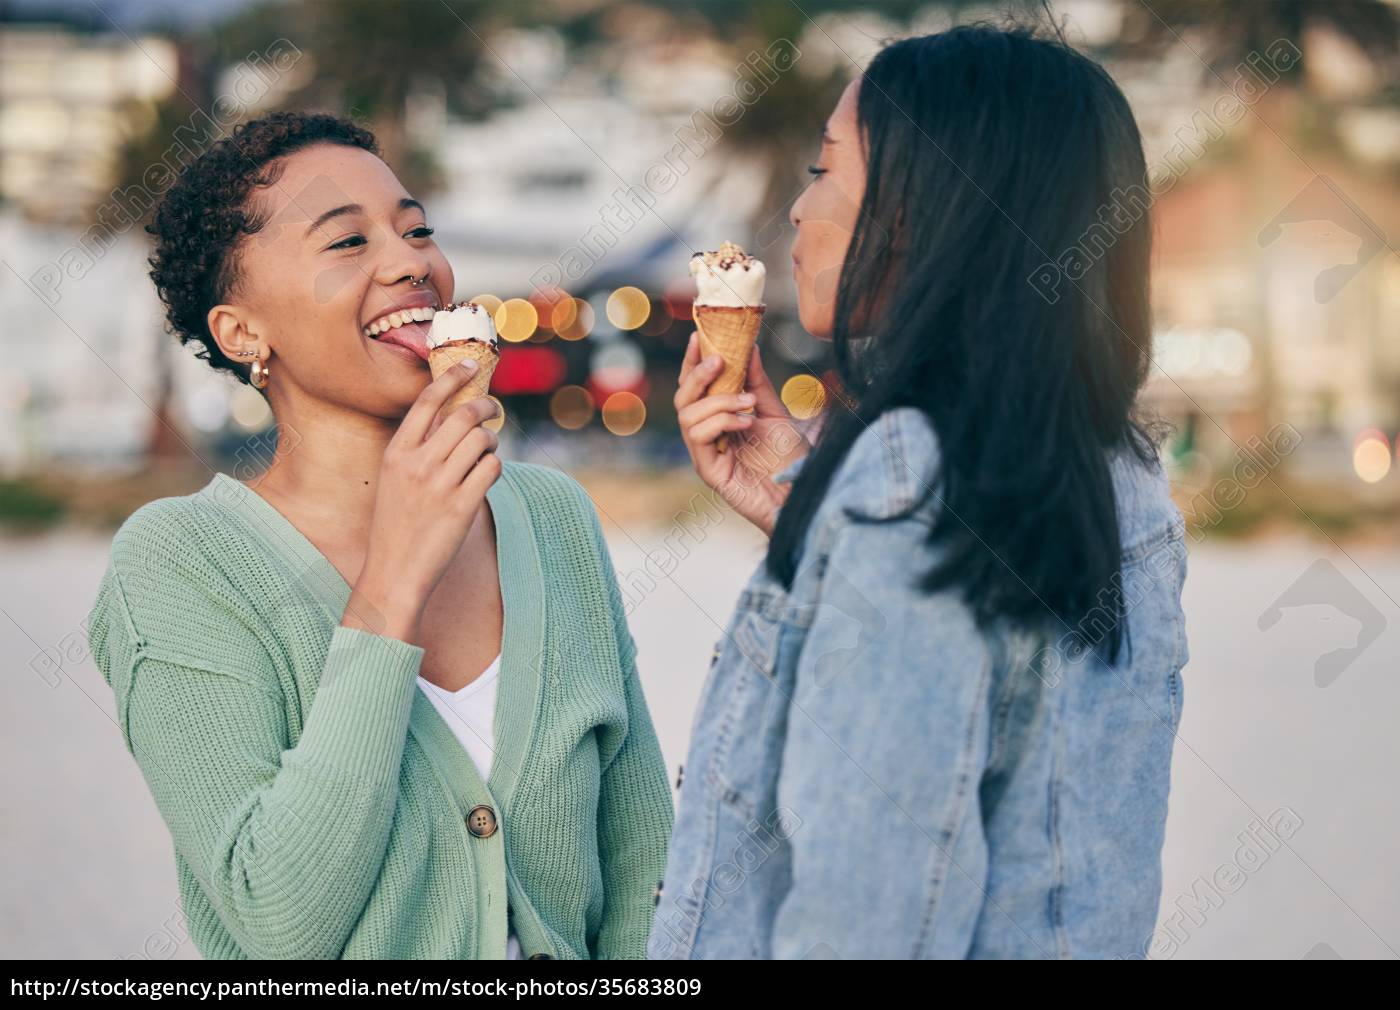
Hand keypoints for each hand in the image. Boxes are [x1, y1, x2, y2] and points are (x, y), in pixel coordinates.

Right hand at [342, 361, 501, 642]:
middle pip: (463, 415)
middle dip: (485, 407)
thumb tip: (449, 416)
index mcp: (396, 452)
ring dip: (492, 439)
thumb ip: (417, 448)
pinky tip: (488, 475)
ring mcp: (440, 484)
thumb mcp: (394, 479)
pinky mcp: (462, 505)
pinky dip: (495, 466)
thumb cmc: (395, 524)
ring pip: (482, 439)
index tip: (470, 366)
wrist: (394, 572)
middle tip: (493, 409)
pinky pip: (492, 468)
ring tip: (488, 448)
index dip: (452, 377)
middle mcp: (417, 463)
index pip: (427, 401)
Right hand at [675, 331, 808, 536]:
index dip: (693, 362)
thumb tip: (749, 347)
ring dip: (718, 400)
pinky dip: (721, 422)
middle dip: (697, 374)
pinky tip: (746, 423)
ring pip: (687, 416)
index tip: (699, 336)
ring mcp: (705, 454)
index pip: (696, 387)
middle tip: (721, 359)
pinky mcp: (709, 471)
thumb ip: (758, 383)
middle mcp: (707, 435)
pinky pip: (698, 438)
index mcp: (719, 420)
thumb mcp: (776, 413)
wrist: (803, 494)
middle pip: (683, 398)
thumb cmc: (790, 460)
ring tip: (747, 402)